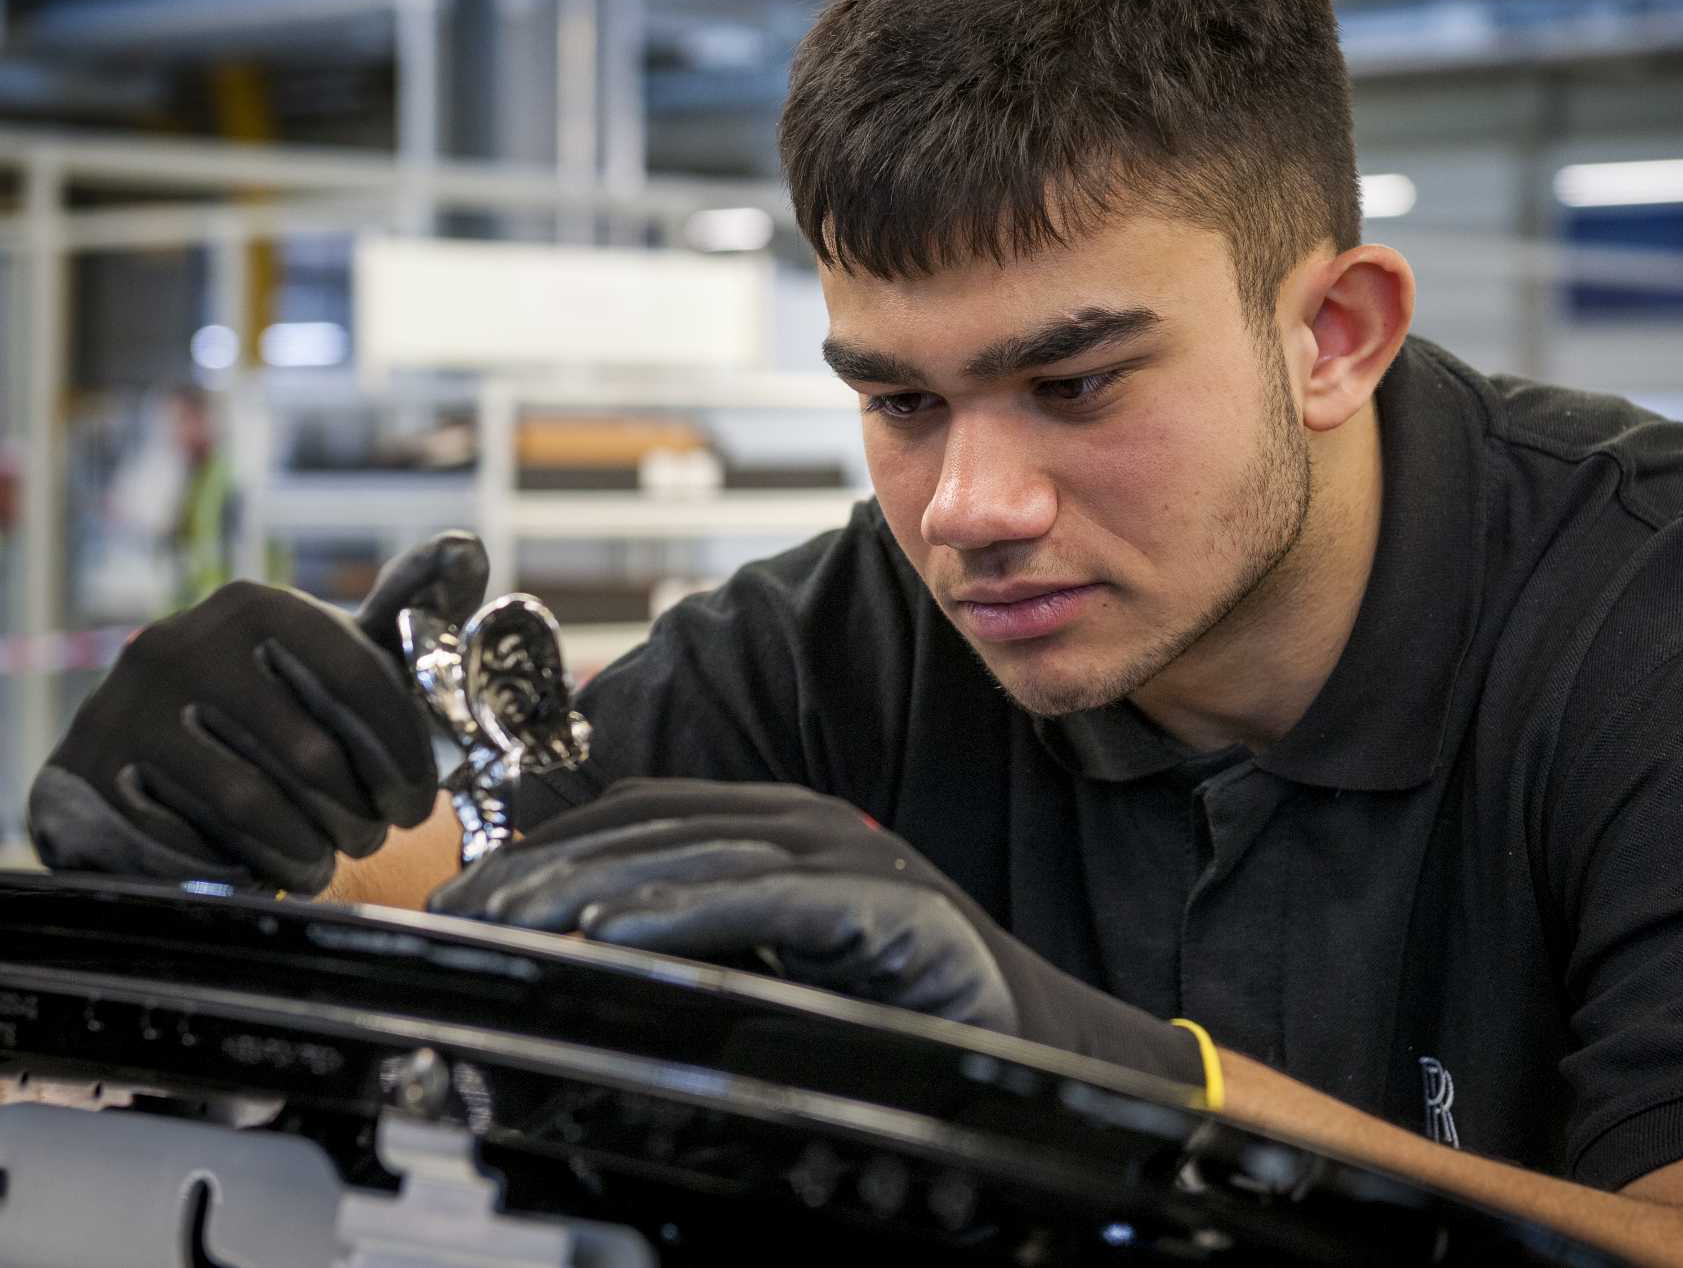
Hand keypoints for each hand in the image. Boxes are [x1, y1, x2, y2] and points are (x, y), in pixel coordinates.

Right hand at [28, 532, 488, 894]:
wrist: (146, 748)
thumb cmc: (276, 700)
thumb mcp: (337, 650)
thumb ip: (406, 609)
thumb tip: (465, 547)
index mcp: (257, 606)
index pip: (359, 684)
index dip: (403, 757)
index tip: (417, 806)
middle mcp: (184, 643)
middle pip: (309, 755)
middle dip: (357, 814)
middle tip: (371, 839)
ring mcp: (127, 706)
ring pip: (250, 804)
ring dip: (305, 848)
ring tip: (324, 859)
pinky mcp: (88, 772)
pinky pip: (187, 839)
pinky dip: (239, 865)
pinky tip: (262, 867)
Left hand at [429, 779, 1203, 1085]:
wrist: (1043, 1050)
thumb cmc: (907, 1014)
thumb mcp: (782, 967)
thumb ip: (708, 940)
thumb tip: (591, 945)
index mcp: (785, 831)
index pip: (647, 812)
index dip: (554, 842)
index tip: (473, 892)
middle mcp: (812, 827)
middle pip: (654, 826)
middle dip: (546, 866)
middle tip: (460, 913)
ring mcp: (852, 858)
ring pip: (696, 853)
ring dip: (590, 885)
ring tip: (510, 923)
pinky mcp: (884, 905)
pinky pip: (764, 899)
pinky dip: (680, 910)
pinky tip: (610, 933)